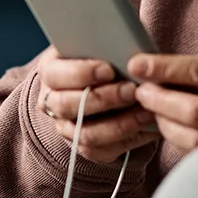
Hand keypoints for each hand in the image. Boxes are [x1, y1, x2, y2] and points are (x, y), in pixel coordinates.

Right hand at [33, 50, 158, 162]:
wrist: (101, 83)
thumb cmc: (103, 59)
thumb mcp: (99, 46)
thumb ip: (106, 47)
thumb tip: (129, 52)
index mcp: (50, 71)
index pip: (56, 75)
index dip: (81, 73)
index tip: (109, 69)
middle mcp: (51, 101)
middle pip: (68, 106)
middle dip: (104, 99)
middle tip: (132, 90)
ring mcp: (65, 127)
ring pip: (86, 133)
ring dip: (119, 123)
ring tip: (146, 111)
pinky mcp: (83, 147)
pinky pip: (101, 151)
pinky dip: (127, 140)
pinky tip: (147, 127)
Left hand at [128, 54, 197, 176]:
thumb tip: (180, 77)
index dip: (166, 67)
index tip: (139, 64)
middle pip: (193, 105)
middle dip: (158, 99)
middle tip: (139, 94)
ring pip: (195, 137)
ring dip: (167, 126)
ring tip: (154, 116)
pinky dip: (186, 148)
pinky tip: (176, 138)